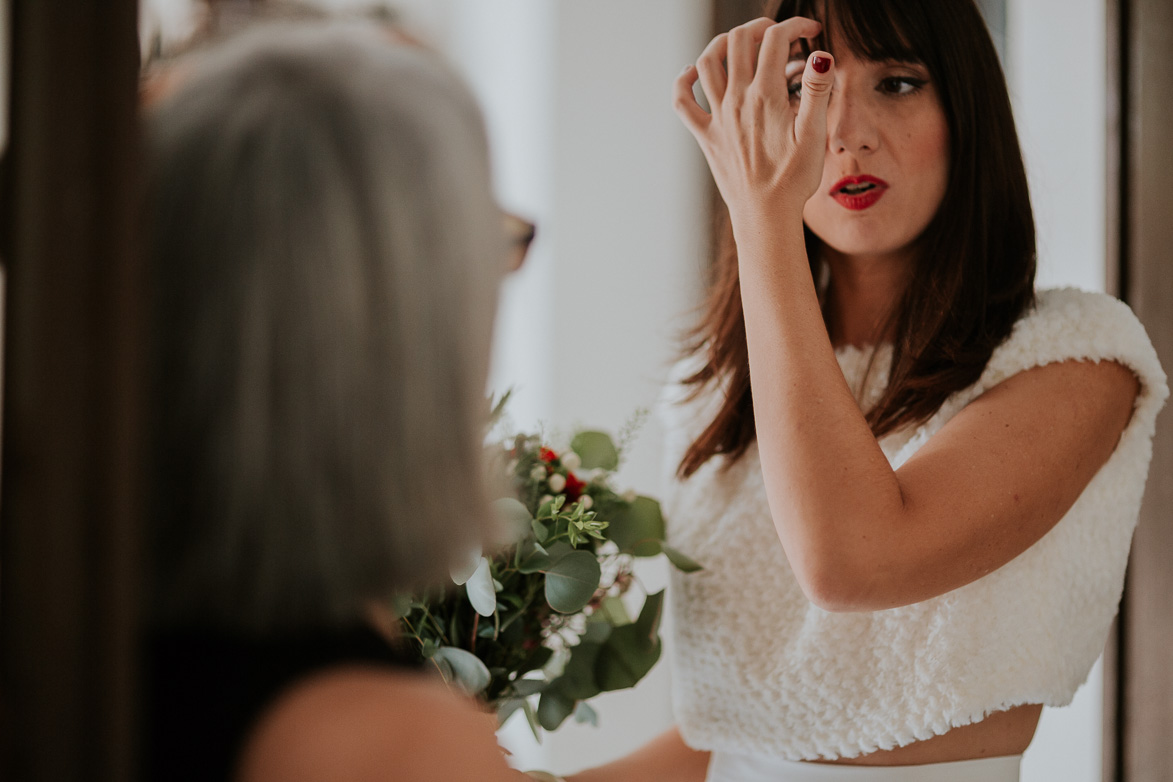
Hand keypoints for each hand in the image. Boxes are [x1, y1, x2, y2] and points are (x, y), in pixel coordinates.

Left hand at [673, 17, 834, 221]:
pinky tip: (694, 72)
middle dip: (760, 27)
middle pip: (738, 41)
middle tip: (779, 35)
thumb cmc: (793, 181)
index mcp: (766, 97)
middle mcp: (737, 101)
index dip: (796, 25)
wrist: (765, 216)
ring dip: (723, 43)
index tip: (811, 31)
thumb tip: (821, 55)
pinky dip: (683, 80)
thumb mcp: (815, 136)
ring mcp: (718, 118)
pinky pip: (682, 101)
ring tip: (742, 43)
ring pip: (708, 62)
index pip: (776, 39)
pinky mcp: (706, 136)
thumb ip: (818, 92)